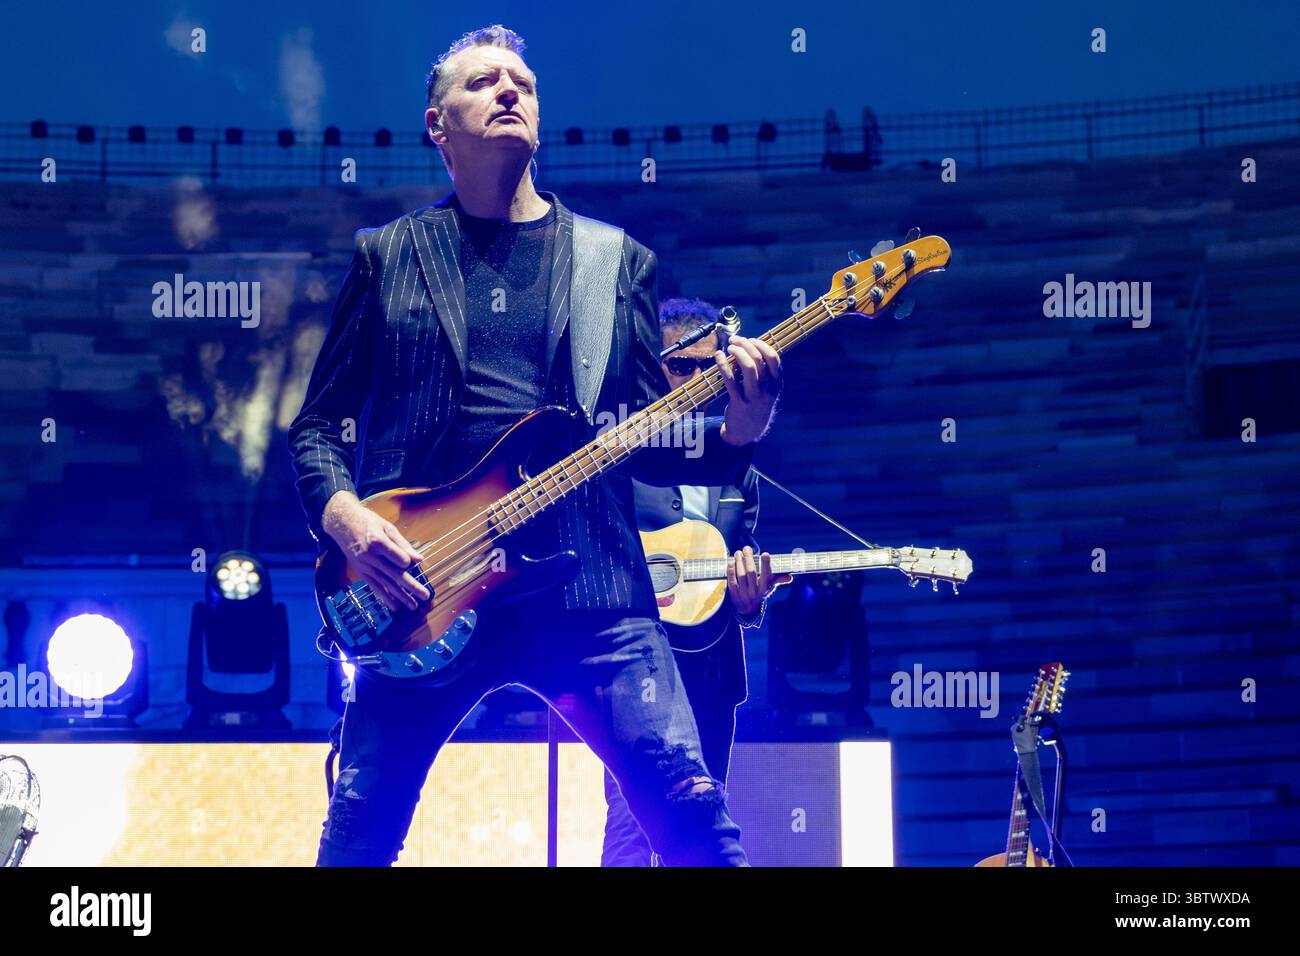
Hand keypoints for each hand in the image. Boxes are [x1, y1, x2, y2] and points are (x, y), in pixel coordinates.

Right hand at [321, 491, 429, 611]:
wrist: (342, 523)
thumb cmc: (367, 521)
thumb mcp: (387, 526)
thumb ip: (402, 544)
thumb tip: (418, 558)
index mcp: (378, 541)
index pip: (397, 557)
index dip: (406, 561)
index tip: (412, 563)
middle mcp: (370, 556)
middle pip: (394, 574)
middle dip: (411, 586)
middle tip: (425, 595)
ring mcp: (365, 565)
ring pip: (385, 583)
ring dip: (400, 596)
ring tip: (413, 605)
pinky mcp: (361, 571)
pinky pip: (374, 586)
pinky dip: (384, 596)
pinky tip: (394, 605)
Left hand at [716, 335, 781, 445]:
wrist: (747, 431)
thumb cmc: (755, 405)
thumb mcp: (767, 390)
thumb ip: (763, 372)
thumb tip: (749, 348)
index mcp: (776, 384)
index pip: (773, 357)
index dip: (761, 344)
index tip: (749, 339)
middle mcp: (768, 389)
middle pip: (759, 359)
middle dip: (745, 344)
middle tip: (734, 340)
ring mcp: (754, 396)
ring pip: (749, 367)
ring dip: (738, 352)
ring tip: (729, 347)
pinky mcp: (739, 402)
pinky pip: (730, 379)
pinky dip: (723, 364)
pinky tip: (718, 356)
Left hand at [726, 546, 793, 615]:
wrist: (747, 610)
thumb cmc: (760, 593)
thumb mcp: (769, 588)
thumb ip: (778, 580)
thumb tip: (790, 577)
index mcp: (764, 588)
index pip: (766, 575)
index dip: (766, 565)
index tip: (765, 554)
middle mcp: (754, 591)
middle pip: (751, 573)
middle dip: (749, 559)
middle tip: (747, 548)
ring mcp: (743, 593)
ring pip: (741, 575)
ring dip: (739, 562)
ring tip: (738, 552)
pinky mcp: (734, 594)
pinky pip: (732, 581)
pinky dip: (731, 571)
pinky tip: (731, 562)